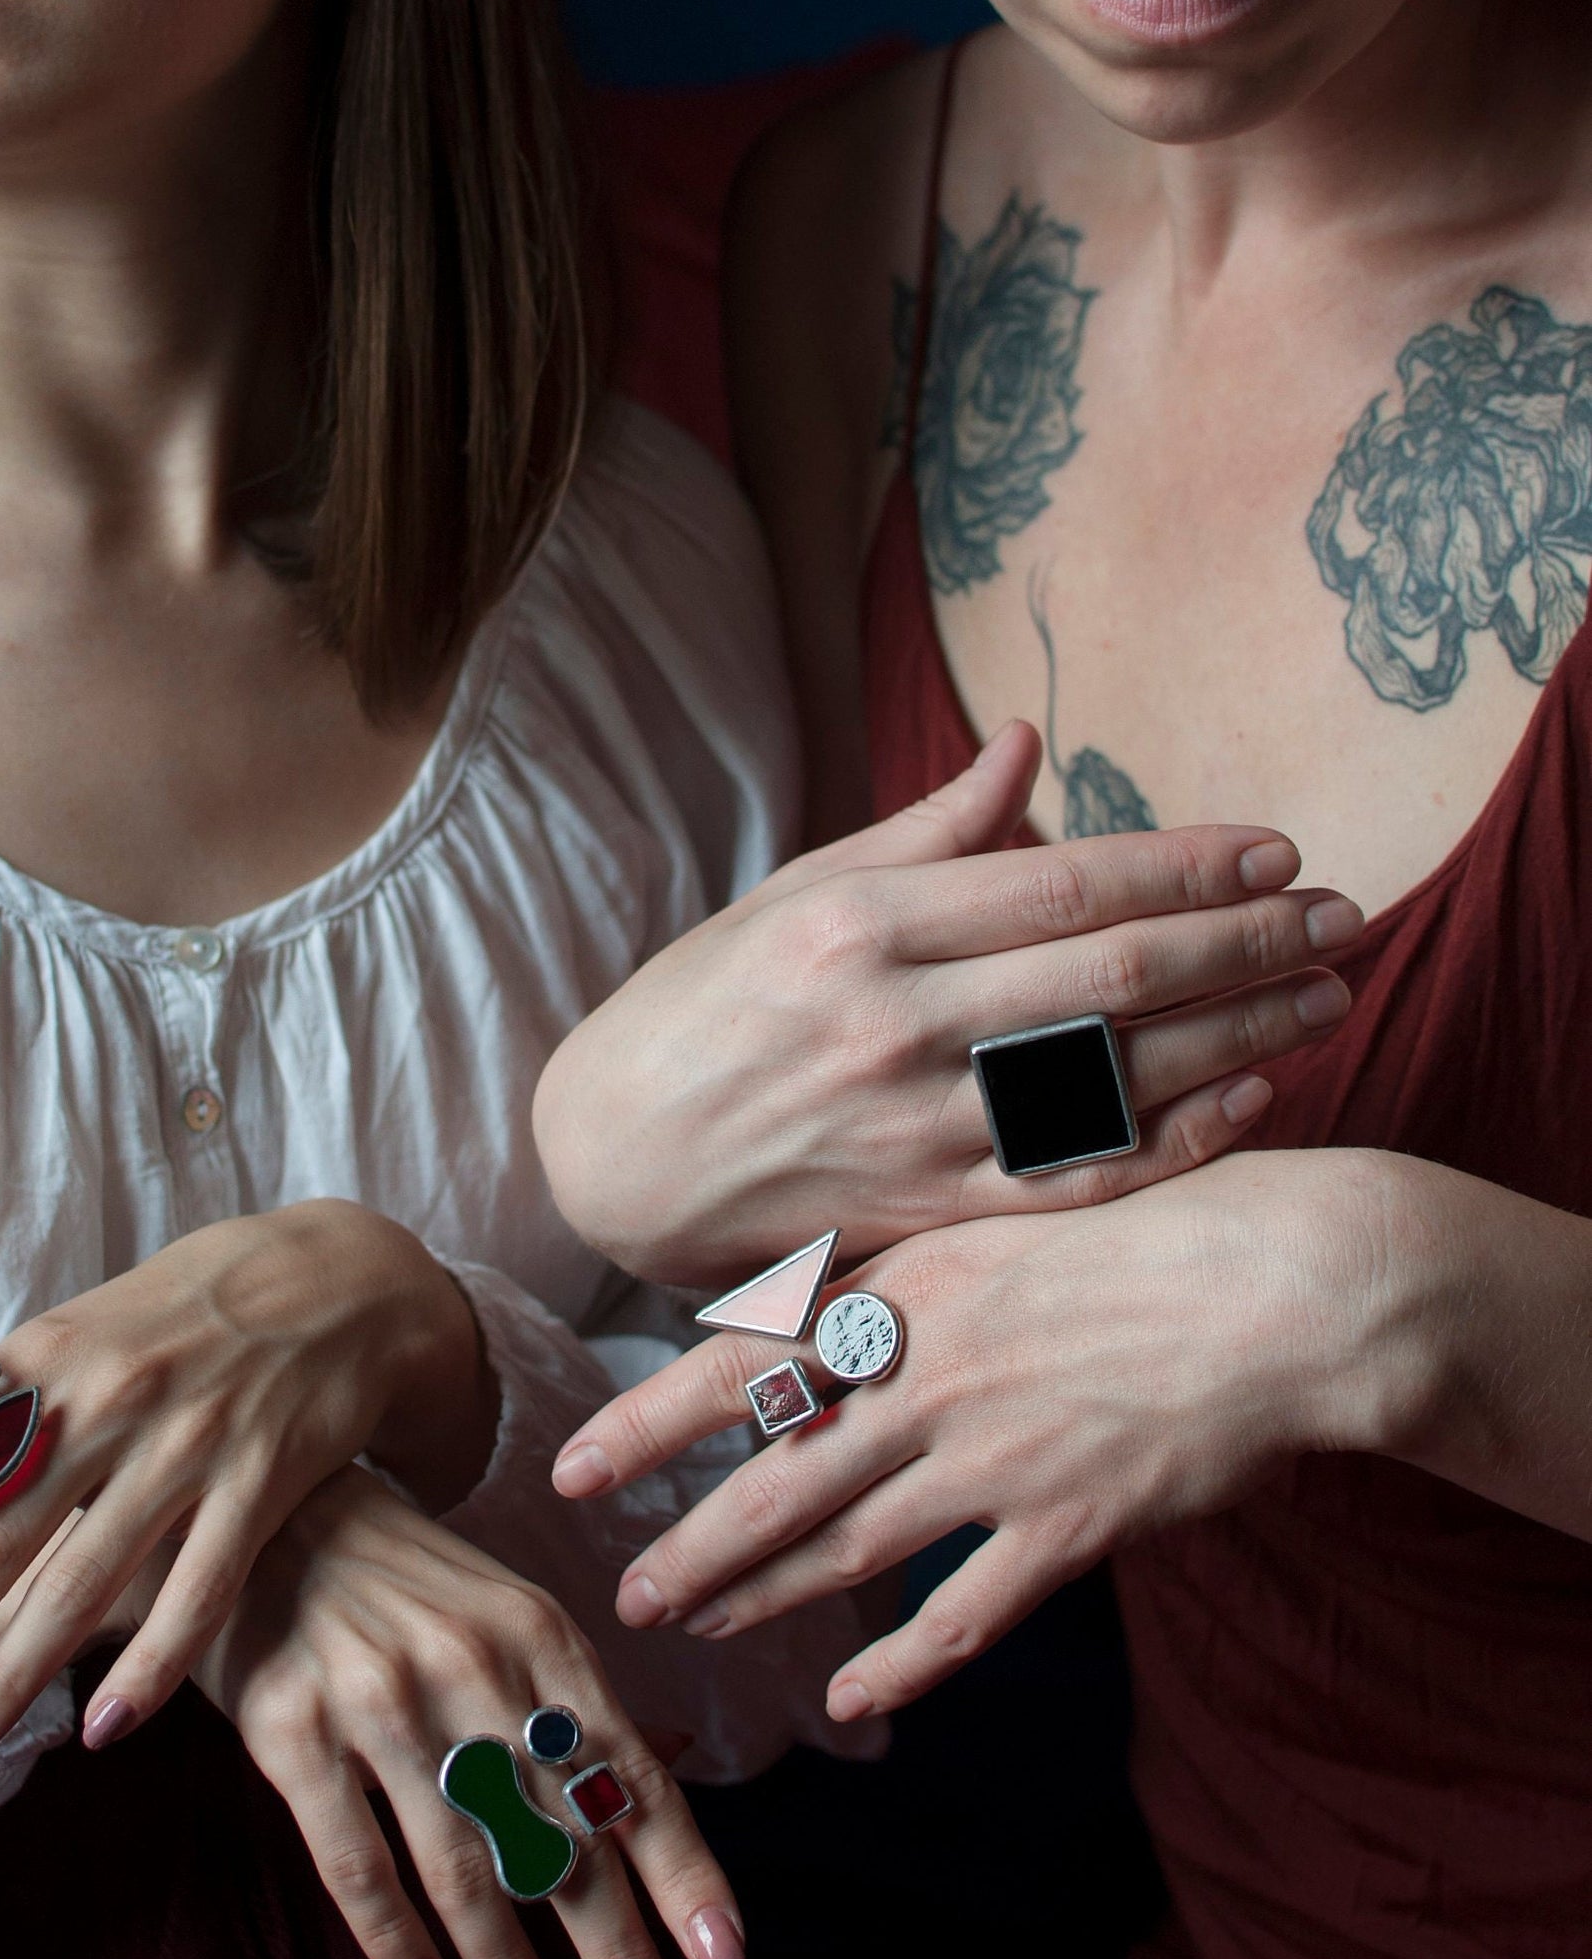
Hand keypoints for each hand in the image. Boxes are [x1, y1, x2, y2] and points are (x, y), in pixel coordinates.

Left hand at [0, 1201, 497, 1775]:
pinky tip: (100, 1728)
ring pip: (85, 1581)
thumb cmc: (179, 1320)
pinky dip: (149, 1665)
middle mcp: (107, 1400)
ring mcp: (188, 1441)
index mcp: (45, 1361)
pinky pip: (200, 1590)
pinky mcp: (263, 1479)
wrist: (336, 1278)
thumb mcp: (69, 1339)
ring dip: (13, 1679)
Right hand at [194, 1466, 745, 1958]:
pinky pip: (357, 1863)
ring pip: (466, 1867)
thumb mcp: (503, 1611)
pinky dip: (395, 1937)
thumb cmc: (402, 1579)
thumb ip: (570, 1700)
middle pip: (562, 1838)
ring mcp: (380, 1703)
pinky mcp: (294, 1733)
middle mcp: (472, 1669)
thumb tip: (660, 1776)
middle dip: (618, 1952)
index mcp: (540, 1636)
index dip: (682, 1873)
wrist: (260, 1516)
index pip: (631, 1776)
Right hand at [533, 719, 1361, 1284]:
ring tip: (1326, 997)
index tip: (1278, 853)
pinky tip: (1249, 1101)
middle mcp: (895, 1021)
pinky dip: (1174, 1138)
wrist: (614, 1157)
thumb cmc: (703, 1004)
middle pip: (1114, 972)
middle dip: (1248, 941)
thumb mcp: (796, 892)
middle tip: (1345, 918)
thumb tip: (1027, 748)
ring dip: (1241, 1033)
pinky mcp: (928, 1209)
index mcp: (863, 921)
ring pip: (1115, 1073)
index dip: (1188, 865)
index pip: (1066, 881)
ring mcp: (915, 1125)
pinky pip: (1078, 1177)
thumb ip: (925, 829)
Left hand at [553, 1150, 1437, 1716]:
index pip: (743, 1364)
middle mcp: (929, 1378)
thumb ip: (913, 1276)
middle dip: (689, 1542)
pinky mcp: (1067, 1523)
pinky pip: (963, 1612)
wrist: (1277, 1283)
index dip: (651, 1422)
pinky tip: (853, 1696)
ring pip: (845, 1545)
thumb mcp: (1005, 1219)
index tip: (575, 1462)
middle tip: (624, 1592)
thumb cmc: (1152, 1228)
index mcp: (909, 1294)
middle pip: (774, 1475)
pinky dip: (901, 1662)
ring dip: (760, 1595)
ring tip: (697, 1629)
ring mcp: (994, 1456)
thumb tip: (820, 1306)